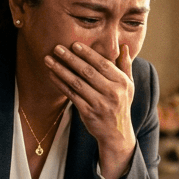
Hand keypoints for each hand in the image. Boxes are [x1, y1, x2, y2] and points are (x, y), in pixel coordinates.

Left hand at [44, 42, 136, 178]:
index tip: (74, 44)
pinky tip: (52, 75)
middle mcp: (112, 93)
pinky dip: (60, 84)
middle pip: (88, 72)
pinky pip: (71, 95)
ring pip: (77, 83)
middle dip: (71, 58)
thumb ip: (125, 66)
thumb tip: (124, 46)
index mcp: (122, 83)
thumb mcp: (129, 86)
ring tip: (49, 59)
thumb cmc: (121, 105)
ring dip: (61, 70)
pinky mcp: (88, 113)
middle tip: (57, 48)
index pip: (103, 64)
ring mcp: (99, 103)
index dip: (87, 54)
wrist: (117, 133)